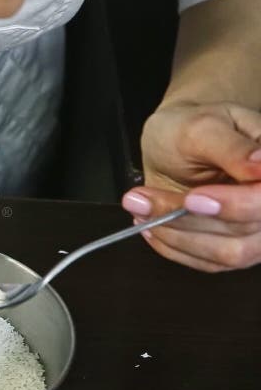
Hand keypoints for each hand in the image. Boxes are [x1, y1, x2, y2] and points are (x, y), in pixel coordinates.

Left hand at [122, 102, 260, 271]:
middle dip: (188, 219)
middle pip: (248, 231)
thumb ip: (233, 148)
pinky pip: (209, 263)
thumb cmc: (192, 129)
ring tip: (140, 208)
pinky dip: (174, 246)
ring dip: (176, 235)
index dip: (235, 205)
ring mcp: (258, 231)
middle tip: (140, 200)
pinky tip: (150, 226)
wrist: (176, 142)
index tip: (193, 199)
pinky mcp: (236, 248)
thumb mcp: (205, 127)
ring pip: (228, 253)